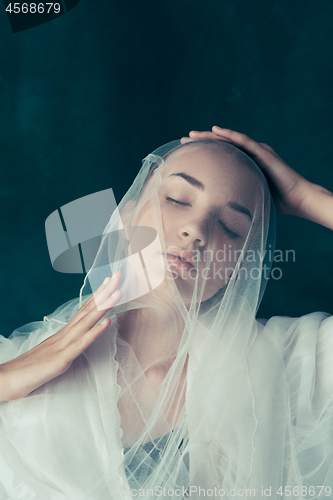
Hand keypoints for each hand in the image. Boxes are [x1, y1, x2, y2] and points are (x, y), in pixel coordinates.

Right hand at [0, 272, 122, 400]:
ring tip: (118, 293)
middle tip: (119, 276)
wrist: (6, 380)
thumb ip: (63, 346)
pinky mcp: (61, 359)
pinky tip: (108, 322)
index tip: (109, 280)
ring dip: (103, 306)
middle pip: (88, 310)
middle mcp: (64, 335)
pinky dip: (95, 332)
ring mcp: (63, 345)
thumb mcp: (50, 355)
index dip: (98, 295)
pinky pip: (81, 343)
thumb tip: (74, 340)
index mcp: (63, 334)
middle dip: (105, 293)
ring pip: (87, 322)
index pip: (83, 310)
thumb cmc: (27, 370)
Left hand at [181, 126, 312, 216]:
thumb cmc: (273, 202)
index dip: (204, 153)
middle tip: (183, 140)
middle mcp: (249, 155)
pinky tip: (216, 131)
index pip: (220, 156)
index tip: (186, 153)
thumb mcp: (246, 197)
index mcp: (244, 165)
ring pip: (229, 140)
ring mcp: (256, 151)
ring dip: (210, 136)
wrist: (296, 199)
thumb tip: (213, 211)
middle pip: (221, 146)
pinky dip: (229, 135)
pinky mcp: (263, 152)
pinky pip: (244, 141)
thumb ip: (233, 198)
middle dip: (202, 142)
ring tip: (193, 134)